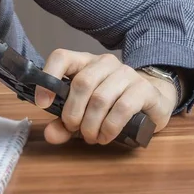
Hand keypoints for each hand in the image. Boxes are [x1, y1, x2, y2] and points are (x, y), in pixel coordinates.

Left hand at [34, 49, 176, 144]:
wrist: (151, 102)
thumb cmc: (109, 106)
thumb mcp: (83, 114)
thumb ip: (64, 123)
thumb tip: (50, 134)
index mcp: (84, 62)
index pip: (62, 57)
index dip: (49, 76)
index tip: (42, 103)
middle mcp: (105, 63)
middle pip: (82, 83)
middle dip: (73, 113)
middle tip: (73, 129)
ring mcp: (127, 73)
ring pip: (100, 98)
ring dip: (90, 124)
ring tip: (90, 136)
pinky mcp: (144, 89)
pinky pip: (123, 108)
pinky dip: (109, 127)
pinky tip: (105, 137)